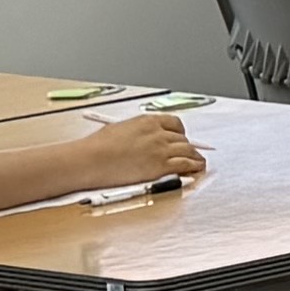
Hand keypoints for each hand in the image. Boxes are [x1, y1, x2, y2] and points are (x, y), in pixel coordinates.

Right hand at [68, 113, 203, 192]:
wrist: (91, 159)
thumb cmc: (97, 147)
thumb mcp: (119, 130)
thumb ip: (135, 132)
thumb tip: (139, 139)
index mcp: (147, 121)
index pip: (174, 123)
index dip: (180, 132)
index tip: (181, 138)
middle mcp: (158, 133)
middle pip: (182, 139)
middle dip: (187, 146)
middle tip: (189, 153)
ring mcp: (161, 149)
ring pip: (187, 151)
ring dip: (194, 156)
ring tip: (199, 162)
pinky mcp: (160, 166)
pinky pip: (185, 164)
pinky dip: (194, 166)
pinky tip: (197, 169)